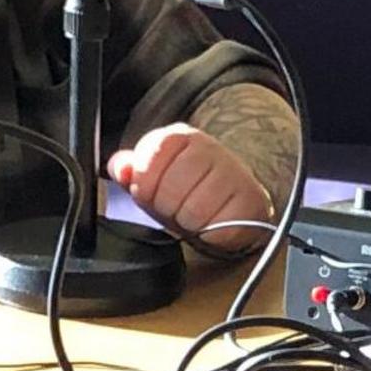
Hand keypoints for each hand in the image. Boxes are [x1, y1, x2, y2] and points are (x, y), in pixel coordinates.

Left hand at [108, 122, 272, 242]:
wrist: (234, 199)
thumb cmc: (189, 188)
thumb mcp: (154, 177)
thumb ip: (131, 170)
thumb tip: (121, 169)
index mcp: (179, 137)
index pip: (148, 162)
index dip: (145, 187)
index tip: (154, 193)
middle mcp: (208, 148)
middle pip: (170, 190)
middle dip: (167, 208)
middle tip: (177, 206)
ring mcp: (232, 172)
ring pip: (193, 212)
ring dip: (188, 222)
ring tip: (195, 214)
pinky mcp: (249, 199)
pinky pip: (217, 228)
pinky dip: (210, 233)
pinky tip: (213, 222)